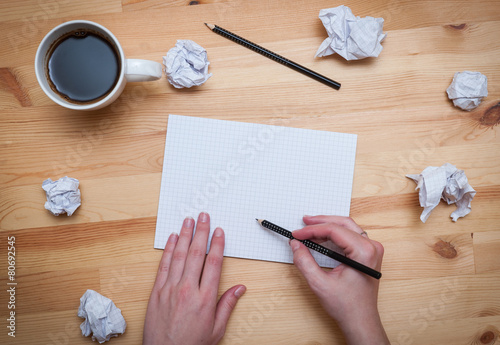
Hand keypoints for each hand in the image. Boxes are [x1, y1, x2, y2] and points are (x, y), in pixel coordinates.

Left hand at [143, 212, 245, 344]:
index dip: (217, 244)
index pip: (213, 263)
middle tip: (203, 216)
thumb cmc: (192, 344)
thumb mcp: (216, 329)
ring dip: (184, 235)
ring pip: (178, 255)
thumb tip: (240, 288)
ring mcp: (170, 289)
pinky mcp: (156, 291)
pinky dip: (167, 250)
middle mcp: (187, 290)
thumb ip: (227, 305)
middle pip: (196, 253)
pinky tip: (171, 238)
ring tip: (188, 220)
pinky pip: (163, 265)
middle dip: (201, 232)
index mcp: (205, 298)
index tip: (219, 231)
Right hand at [290, 215, 388, 344]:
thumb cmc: (347, 306)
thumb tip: (295, 244)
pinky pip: (351, 236)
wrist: (361, 321)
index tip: (297, 234)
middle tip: (303, 222)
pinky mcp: (368, 254)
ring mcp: (372, 250)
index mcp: (364, 252)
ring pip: (347, 227)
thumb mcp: (320, 284)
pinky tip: (321, 237)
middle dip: (321, 222)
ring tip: (310, 228)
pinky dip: (335, 235)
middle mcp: (371, 247)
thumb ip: (305, 262)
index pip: (334, 230)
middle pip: (343, 224)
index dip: (312, 230)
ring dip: (328, 226)